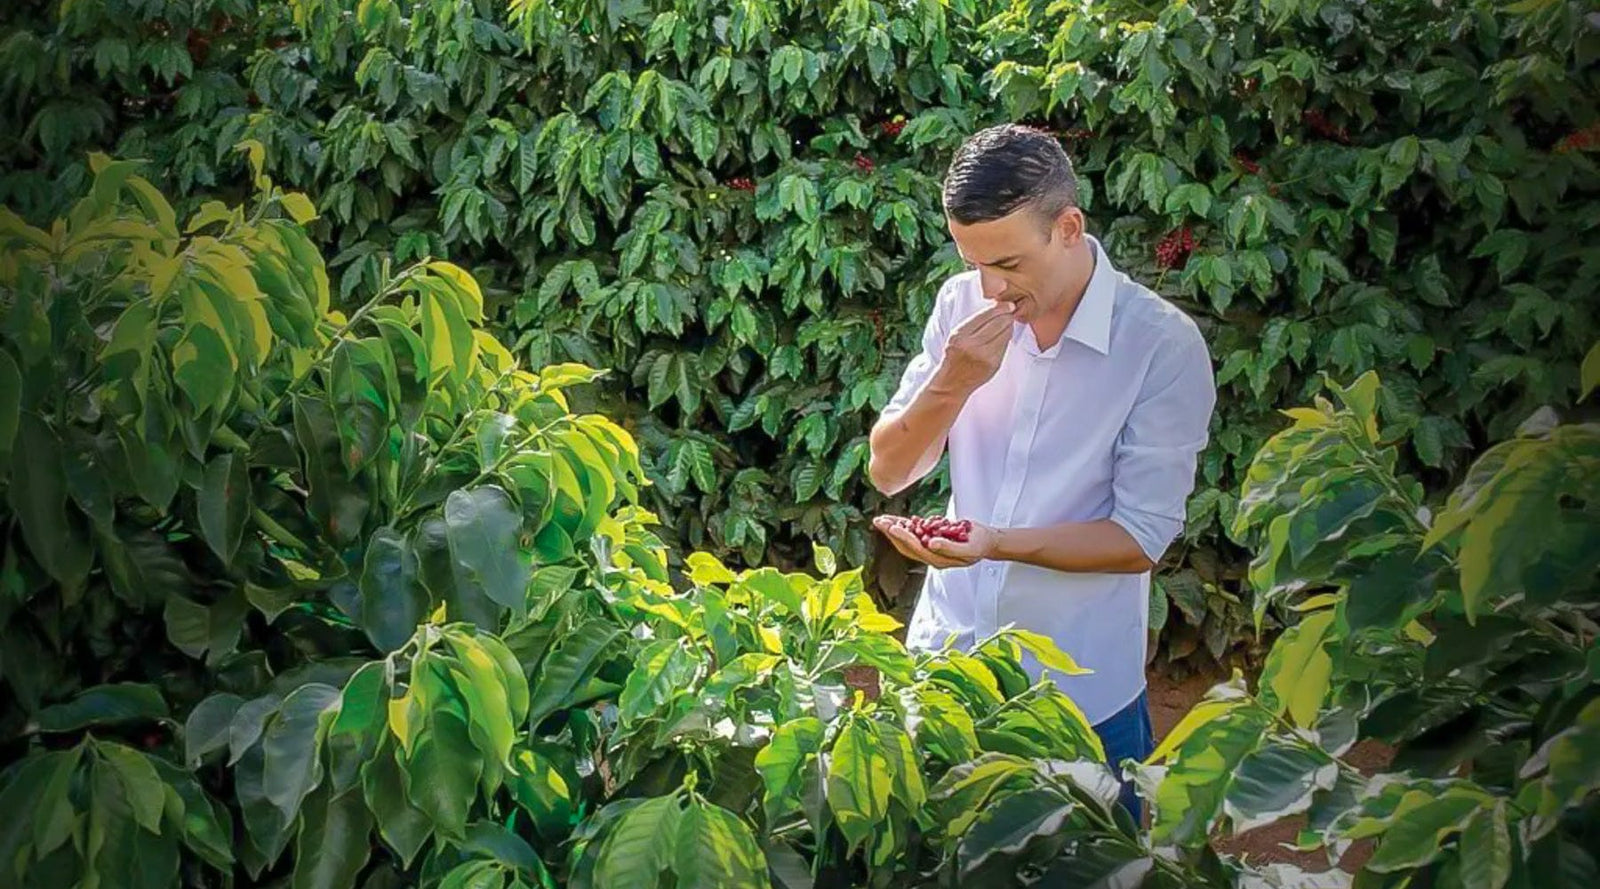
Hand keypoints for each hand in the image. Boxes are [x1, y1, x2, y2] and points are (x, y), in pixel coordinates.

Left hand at [873, 515, 999, 569]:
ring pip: (907, 539)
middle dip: (892, 533)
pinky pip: (914, 533)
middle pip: (906, 545)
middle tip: (880, 521)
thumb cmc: (979, 545)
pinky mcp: (931, 539)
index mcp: (938, 560)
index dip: (904, 538)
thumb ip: (949, 548)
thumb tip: (931, 544)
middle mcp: (931, 556)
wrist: (986, 543)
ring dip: (894, 529)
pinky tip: (895, 519)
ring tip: (881, 519)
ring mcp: (930, 548)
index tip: (894, 527)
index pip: (917, 549)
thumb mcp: (969, 548)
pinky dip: (904, 526)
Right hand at [936, 301, 1015, 392]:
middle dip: (1007, 315)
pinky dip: (1006, 338)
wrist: (952, 383)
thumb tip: (1000, 308)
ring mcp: (985, 356)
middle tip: (1010, 311)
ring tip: (1004, 324)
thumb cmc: (955, 355)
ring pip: (1006, 333)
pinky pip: (1006, 345)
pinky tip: (1001, 337)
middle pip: (1000, 322)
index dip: (1000, 308)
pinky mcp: (995, 365)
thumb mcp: (956, 336)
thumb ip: (975, 323)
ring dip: (1008, 326)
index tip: (1008, 304)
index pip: (986, 315)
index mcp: (960, 335)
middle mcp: (972, 345)